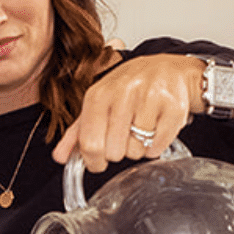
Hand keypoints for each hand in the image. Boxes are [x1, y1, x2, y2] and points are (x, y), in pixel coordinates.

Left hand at [51, 53, 204, 170]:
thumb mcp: (99, 104)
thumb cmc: (131, 89)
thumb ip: (77, 132)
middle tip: (125, 137)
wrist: (169, 70)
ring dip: (139, 148)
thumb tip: (59, 157)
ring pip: (137, 151)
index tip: (97, 163)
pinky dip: (156, 147)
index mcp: (100, 93)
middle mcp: (124, 92)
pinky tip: (156, 130)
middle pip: (114, 151)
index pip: (89, 142)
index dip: (93, 161)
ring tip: (142, 129)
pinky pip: (158, 147)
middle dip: (118, 152)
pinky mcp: (174, 107)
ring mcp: (150, 98)